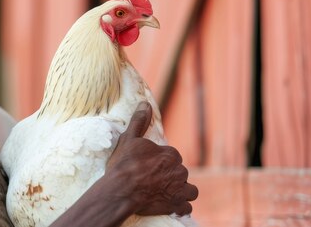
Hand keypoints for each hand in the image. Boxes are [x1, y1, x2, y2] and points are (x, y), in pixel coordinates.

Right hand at [105, 102, 198, 216]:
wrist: (121, 191)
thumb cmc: (124, 165)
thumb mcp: (129, 139)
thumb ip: (139, 121)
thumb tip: (145, 104)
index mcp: (170, 154)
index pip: (172, 157)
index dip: (162, 161)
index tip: (151, 166)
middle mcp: (179, 171)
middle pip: (180, 172)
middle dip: (171, 176)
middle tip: (154, 181)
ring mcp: (179, 189)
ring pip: (189, 189)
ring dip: (181, 191)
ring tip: (165, 192)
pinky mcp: (177, 206)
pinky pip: (186, 207)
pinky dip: (179, 206)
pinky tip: (169, 205)